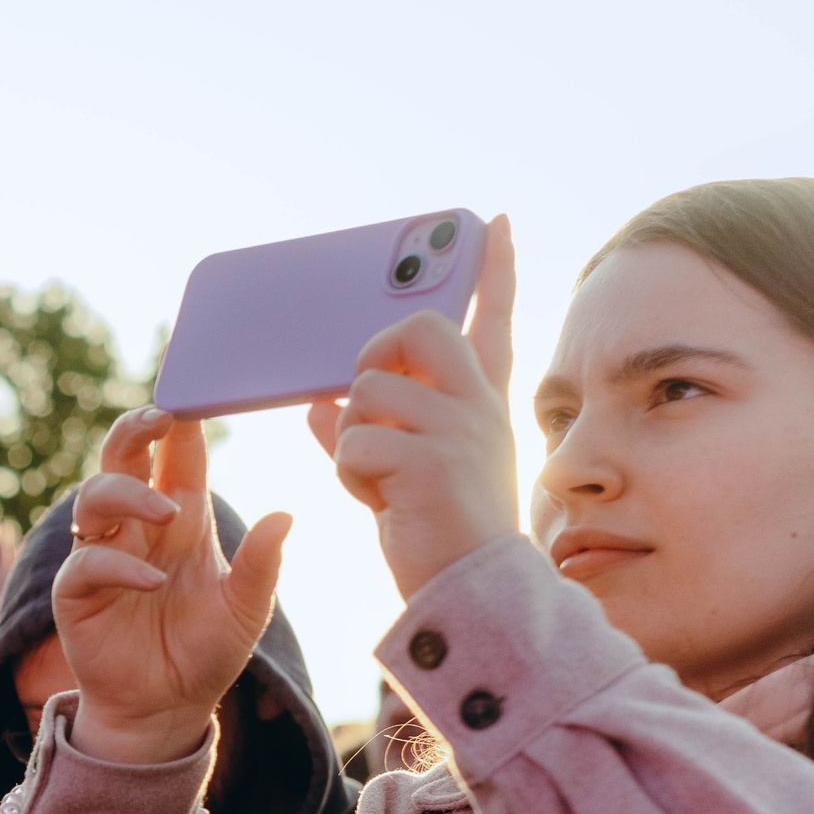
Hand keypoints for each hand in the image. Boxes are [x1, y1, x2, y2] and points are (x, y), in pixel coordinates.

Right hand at [51, 408, 289, 765]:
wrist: (168, 709)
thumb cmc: (207, 651)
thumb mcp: (248, 609)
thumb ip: (261, 563)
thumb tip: (285, 515)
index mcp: (182, 516)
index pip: (177, 452)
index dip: (179, 415)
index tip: (191, 383)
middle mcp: (138, 526)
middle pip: (123, 456)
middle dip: (135, 429)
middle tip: (160, 418)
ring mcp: (104, 555)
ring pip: (94, 497)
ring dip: (129, 495)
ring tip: (166, 514)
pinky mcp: (78, 594)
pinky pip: (87, 562)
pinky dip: (118, 565)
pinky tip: (151, 581)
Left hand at [306, 215, 518, 599]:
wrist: (471, 590)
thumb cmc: (440, 533)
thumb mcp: (403, 475)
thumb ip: (368, 432)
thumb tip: (320, 403)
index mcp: (480, 404)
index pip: (490, 322)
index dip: (493, 271)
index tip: (489, 223)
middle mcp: (477, 406)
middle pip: (416, 329)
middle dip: (375, 356)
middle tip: (373, 404)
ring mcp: (459, 428)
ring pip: (368, 393)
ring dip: (356, 440)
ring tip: (383, 481)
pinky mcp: (431, 459)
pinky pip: (355, 441)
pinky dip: (352, 474)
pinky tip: (383, 501)